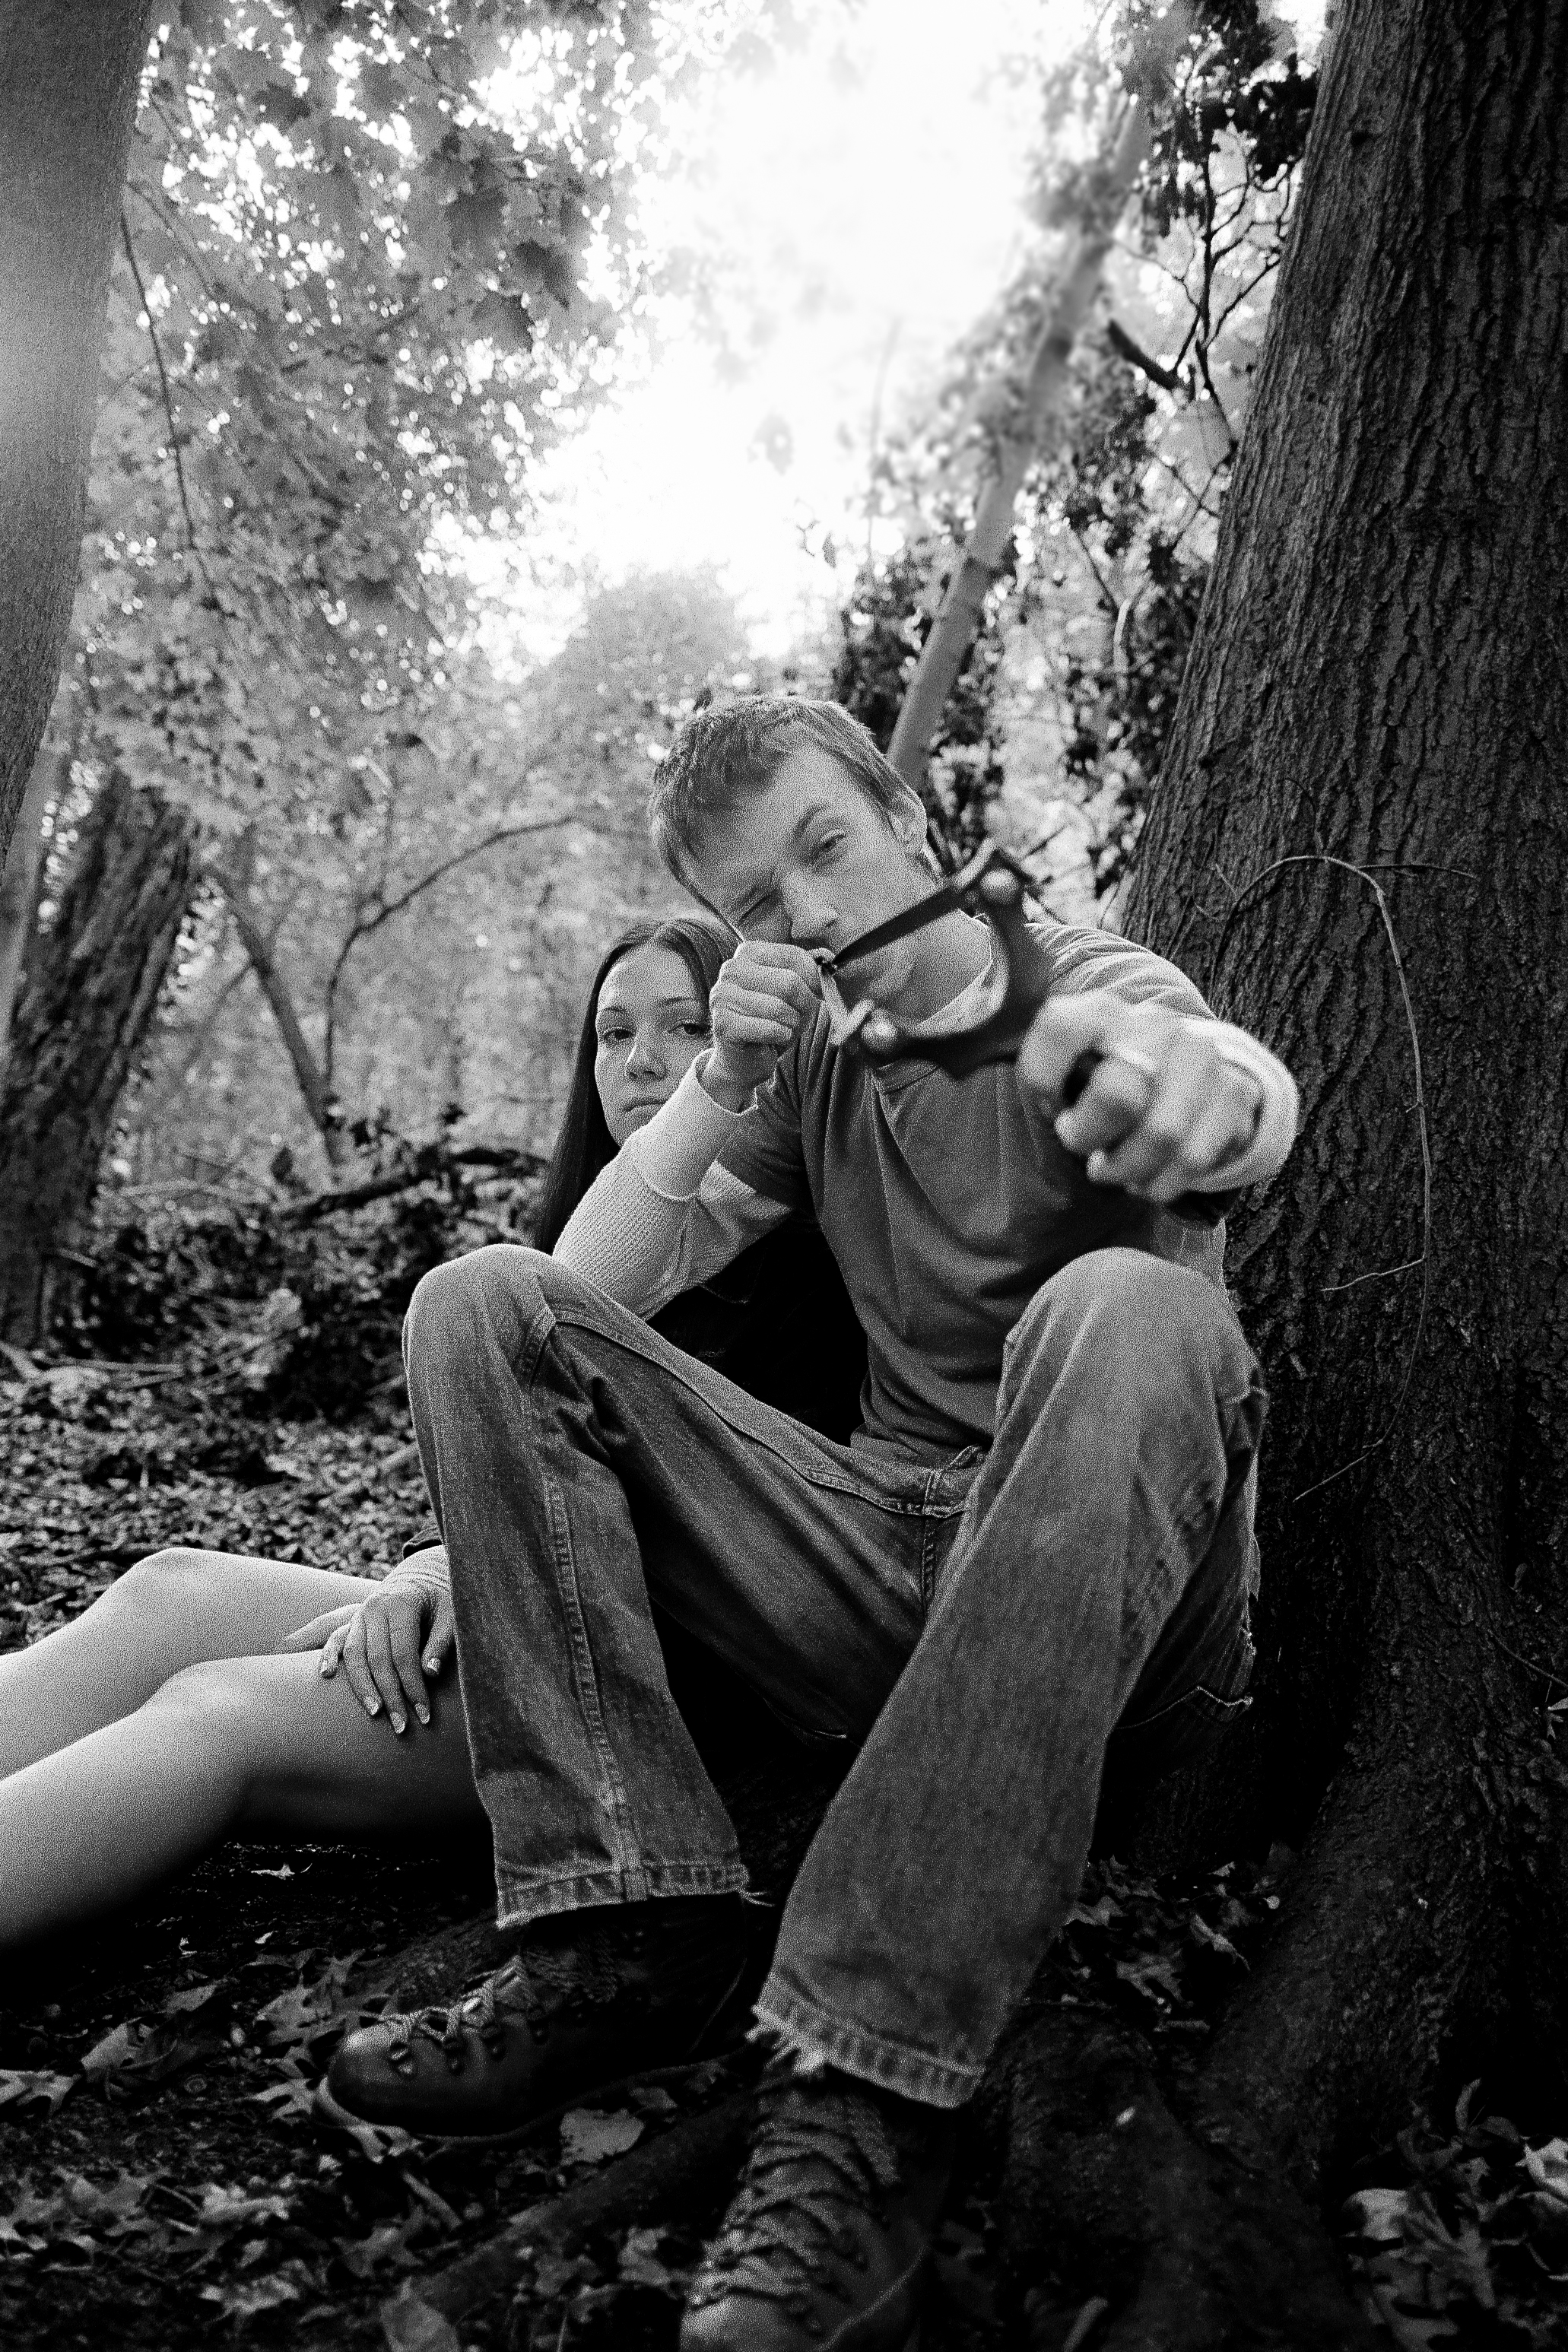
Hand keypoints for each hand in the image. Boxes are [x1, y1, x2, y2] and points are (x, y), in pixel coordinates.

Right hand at [279, 1578, 455, 1735]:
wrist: (422, 1576)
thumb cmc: (441, 1599)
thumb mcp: (451, 1613)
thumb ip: (442, 1642)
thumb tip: (430, 1673)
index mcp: (401, 1604)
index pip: (404, 1654)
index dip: (414, 1686)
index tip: (424, 1714)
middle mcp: (375, 1608)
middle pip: (378, 1659)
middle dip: (390, 1695)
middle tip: (401, 1726)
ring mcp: (360, 1614)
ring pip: (354, 1654)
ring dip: (362, 1687)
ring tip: (375, 1712)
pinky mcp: (353, 1621)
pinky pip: (336, 1639)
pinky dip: (328, 1656)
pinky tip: (326, 1675)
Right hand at [701, 941, 822, 1110]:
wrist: (745, 1059)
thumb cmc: (771, 1020)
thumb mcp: (793, 991)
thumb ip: (808, 970)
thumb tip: (828, 956)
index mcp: (748, 953)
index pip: (792, 956)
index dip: (814, 978)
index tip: (819, 992)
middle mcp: (731, 969)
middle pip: (789, 982)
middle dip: (805, 1004)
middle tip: (800, 1016)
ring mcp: (722, 996)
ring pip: (780, 1008)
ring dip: (792, 1023)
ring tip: (783, 1027)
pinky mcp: (723, 1024)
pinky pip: (770, 1029)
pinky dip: (782, 1037)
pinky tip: (774, 1038)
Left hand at [1018, 992, 1262, 1203]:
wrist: (1184, 1081)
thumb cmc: (1100, 1084)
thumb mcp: (1060, 1071)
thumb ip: (1026, 1069)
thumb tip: (954, 1048)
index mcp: (1097, 1011)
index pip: (1056, 1029)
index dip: (1043, 1081)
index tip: (1052, 1109)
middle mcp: (1151, 1023)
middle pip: (1117, 1094)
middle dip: (1092, 1139)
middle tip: (1086, 1151)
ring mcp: (1199, 1054)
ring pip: (1161, 1134)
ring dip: (1129, 1169)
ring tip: (1117, 1170)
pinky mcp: (1235, 1090)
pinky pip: (1197, 1156)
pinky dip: (1164, 1183)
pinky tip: (1150, 1180)